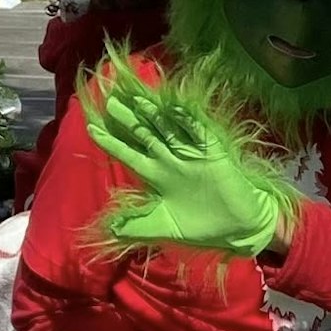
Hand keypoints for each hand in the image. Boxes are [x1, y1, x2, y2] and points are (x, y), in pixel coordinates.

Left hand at [90, 88, 293, 258]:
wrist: (238, 229)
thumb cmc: (202, 228)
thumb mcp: (164, 227)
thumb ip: (137, 226)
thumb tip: (111, 228)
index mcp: (159, 176)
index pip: (130, 155)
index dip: (113, 143)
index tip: (92, 129)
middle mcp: (172, 161)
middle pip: (146, 135)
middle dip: (129, 120)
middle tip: (110, 102)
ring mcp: (192, 155)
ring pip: (168, 129)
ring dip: (154, 115)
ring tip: (135, 100)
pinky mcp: (213, 153)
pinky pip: (199, 133)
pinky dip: (188, 121)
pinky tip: (174, 108)